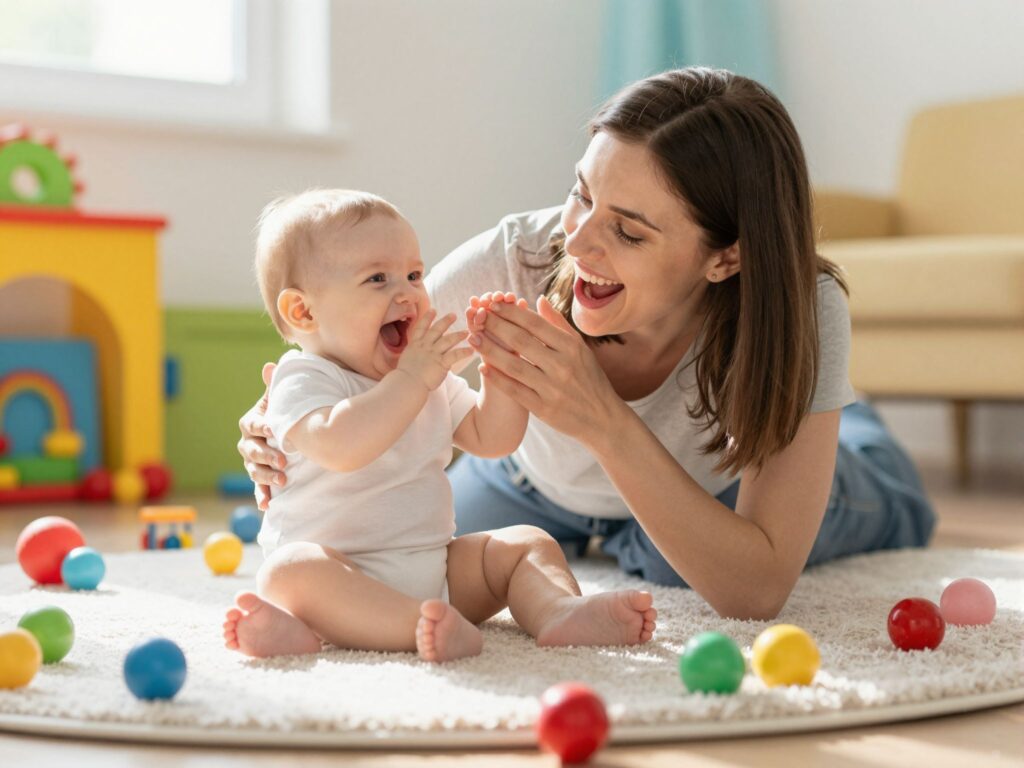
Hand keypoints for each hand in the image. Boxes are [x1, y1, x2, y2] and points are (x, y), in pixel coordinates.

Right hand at [237, 362, 287, 510]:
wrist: (288, 432)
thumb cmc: (283, 413)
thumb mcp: (280, 400)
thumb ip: (275, 386)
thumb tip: (270, 366)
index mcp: (251, 422)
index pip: (253, 425)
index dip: (263, 426)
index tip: (274, 428)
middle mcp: (247, 443)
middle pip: (253, 450)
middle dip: (267, 455)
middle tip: (284, 460)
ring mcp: (252, 462)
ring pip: (254, 471)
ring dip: (267, 477)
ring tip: (283, 481)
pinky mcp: (259, 478)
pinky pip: (258, 489)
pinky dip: (262, 497)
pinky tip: (267, 506)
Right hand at [396, 309, 472, 390]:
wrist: (407, 383)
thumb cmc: (404, 377)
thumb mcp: (406, 360)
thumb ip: (413, 355)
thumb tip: (414, 356)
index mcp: (415, 345)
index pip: (421, 327)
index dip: (427, 318)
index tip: (433, 310)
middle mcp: (424, 346)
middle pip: (436, 330)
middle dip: (446, 321)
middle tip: (454, 315)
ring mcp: (433, 353)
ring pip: (448, 340)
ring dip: (458, 335)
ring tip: (466, 332)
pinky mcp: (441, 362)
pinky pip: (455, 355)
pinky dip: (464, 352)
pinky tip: (471, 350)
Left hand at [467, 296, 623, 445]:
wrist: (602, 418)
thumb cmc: (590, 379)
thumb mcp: (580, 349)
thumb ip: (558, 324)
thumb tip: (539, 299)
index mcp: (571, 347)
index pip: (535, 324)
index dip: (511, 312)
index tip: (493, 304)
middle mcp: (562, 365)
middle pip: (521, 341)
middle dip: (495, 326)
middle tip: (476, 316)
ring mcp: (552, 388)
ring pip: (514, 365)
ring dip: (490, 350)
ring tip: (473, 339)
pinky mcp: (544, 408)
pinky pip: (515, 390)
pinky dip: (497, 379)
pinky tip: (482, 368)